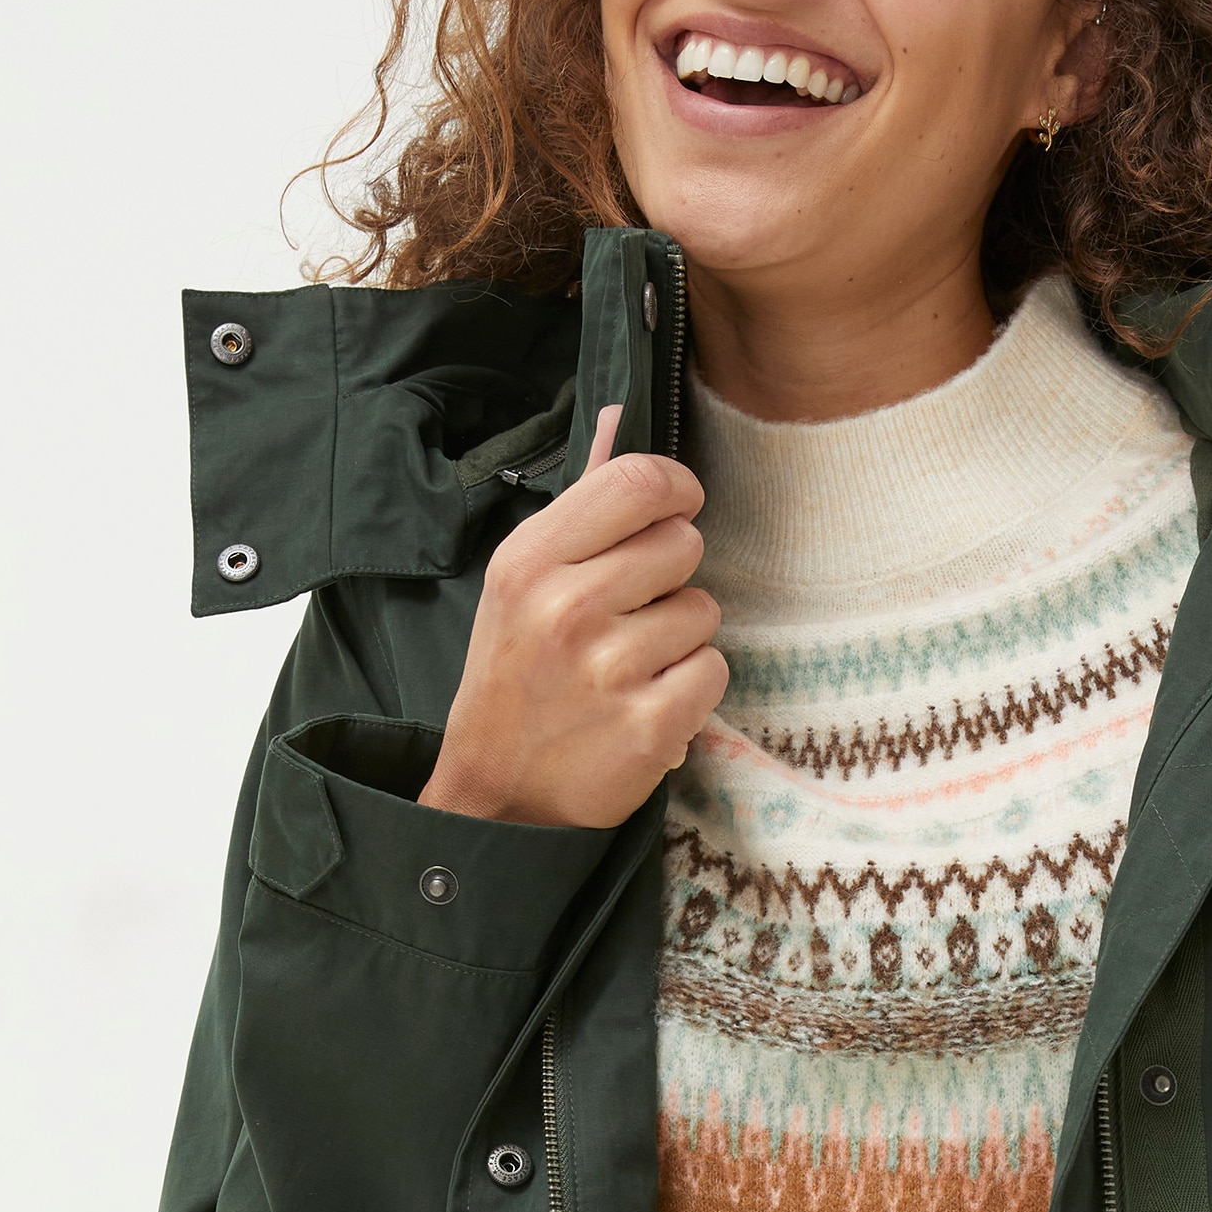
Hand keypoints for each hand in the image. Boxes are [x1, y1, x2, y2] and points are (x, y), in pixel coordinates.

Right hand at [423, 405, 728, 824]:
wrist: (498, 796)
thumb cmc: (516, 679)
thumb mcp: (523, 584)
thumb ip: (582, 504)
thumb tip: (620, 416)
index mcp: (532, 561)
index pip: (638, 482)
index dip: (675, 490)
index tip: (675, 509)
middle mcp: (568, 607)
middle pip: (683, 543)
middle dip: (672, 574)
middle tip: (632, 613)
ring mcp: (610, 669)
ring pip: (704, 610)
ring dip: (681, 637)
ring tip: (632, 666)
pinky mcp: (650, 724)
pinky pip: (713, 670)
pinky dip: (690, 688)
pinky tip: (648, 702)